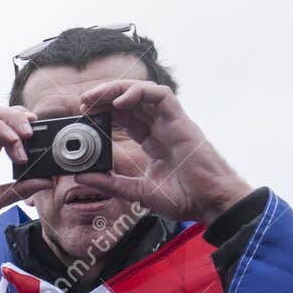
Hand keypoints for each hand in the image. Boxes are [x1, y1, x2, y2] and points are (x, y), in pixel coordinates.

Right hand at [0, 106, 53, 245]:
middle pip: (1, 116)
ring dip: (12, 122)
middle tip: (37, 132)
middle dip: (22, 120)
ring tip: (27, 138)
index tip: (46, 137)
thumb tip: (45, 181)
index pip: (9, 131)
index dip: (26, 128)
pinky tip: (12, 143)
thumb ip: (17, 190)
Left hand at [70, 80, 250, 226]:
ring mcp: (172, 122)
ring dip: (118, 89)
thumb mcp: (137, 191)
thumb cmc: (185, 198)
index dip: (105, 112)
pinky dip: (140, 92)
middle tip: (84, 102)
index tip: (84, 115)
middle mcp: (162, 127)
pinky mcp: (181, 122)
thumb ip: (111, 183)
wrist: (211, 203)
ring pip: (144, 92)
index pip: (125, 117)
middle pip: (132, 101)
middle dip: (106, 97)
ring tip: (96, 98)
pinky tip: (120, 101)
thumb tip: (82, 176)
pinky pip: (161, 96)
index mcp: (153, 140)